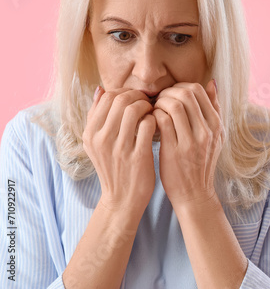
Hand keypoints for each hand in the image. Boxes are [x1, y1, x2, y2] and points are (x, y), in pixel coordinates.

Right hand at [83, 87, 156, 213]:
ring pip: (134, 110)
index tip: (136, 97)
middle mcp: (101, 139)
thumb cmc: (113, 168)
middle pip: (121, 100)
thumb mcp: (97, 144)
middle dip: (138, 96)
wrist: (122, 200)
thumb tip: (100, 89)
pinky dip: (155, 120)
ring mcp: (119, 148)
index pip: (107, 97)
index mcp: (90, 133)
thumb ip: (97, 116)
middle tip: (148, 102)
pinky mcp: (138, 156)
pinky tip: (158, 125)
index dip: (125, 92)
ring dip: (148, 106)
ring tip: (153, 112)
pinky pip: (148, 125)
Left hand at [152, 80, 224, 208]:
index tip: (171, 95)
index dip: (180, 86)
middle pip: (185, 93)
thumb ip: (214, 109)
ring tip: (154, 110)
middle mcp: (207, 131)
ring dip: (159, 102)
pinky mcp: (175, 151)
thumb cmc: (201, 163)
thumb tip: (211, 82)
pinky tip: (151, 122)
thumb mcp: (215, 136)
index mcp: (216, 124)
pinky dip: (154, 116)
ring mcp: (191, 141)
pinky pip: (162, 121)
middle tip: (159, 100)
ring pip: (173, 104)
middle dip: (168, 92)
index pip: (198, 89)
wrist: (194, 194)